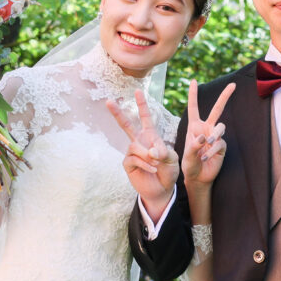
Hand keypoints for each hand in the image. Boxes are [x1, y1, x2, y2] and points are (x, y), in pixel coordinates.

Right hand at [107, 90, 179, 219]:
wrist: (162, 189)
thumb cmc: (168, 171)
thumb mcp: (172, 159)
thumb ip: (164, 152)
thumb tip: (151, 151)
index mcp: (150, 136)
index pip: (145, 117)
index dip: (142, 105)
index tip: (138, 90)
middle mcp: (139, 142)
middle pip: (126, 125)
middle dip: (117, 113)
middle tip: (108, 101)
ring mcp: (132, 153)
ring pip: (135, 146)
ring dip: (147, 155)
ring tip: (157, 163)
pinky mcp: (128, 164)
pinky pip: (134, 158)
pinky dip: (145, 163)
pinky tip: (152, 169)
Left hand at [180, 80, 235, 188]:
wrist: (198, 177)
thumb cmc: (189, 164)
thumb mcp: (187, 155)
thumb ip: (194, 146)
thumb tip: (204, 138)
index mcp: (194, 126)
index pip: (194, 108)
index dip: (193, 95)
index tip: (193, 81)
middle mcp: (206, 128)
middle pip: (217, 109)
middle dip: (225, 96)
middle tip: (233, 84)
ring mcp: (215, 136)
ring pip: (221, 127)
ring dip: (214, 134)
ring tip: (208, 142)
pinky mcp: (222, 146)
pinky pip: (220, 144)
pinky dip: (212, 150)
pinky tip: (205, 158)